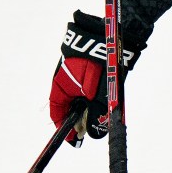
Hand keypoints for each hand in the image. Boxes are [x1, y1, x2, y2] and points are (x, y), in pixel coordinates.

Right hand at [49, 11, 145, 145]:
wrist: (114, 32)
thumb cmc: (100, 59)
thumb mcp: (97, 89)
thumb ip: (95, 111)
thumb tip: (93, 133)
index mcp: (61, 84)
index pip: (57, 111)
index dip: (63, 127)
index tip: (73, 140)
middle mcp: (69, 80)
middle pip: (72, 107)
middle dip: (81, 120)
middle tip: (91, 132)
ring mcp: (82, 74)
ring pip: (85, 98)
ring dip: (94, 109)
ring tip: (103, 119)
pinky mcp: (96, 70)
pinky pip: (96, 89)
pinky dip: (102, 98)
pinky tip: (112, 103)